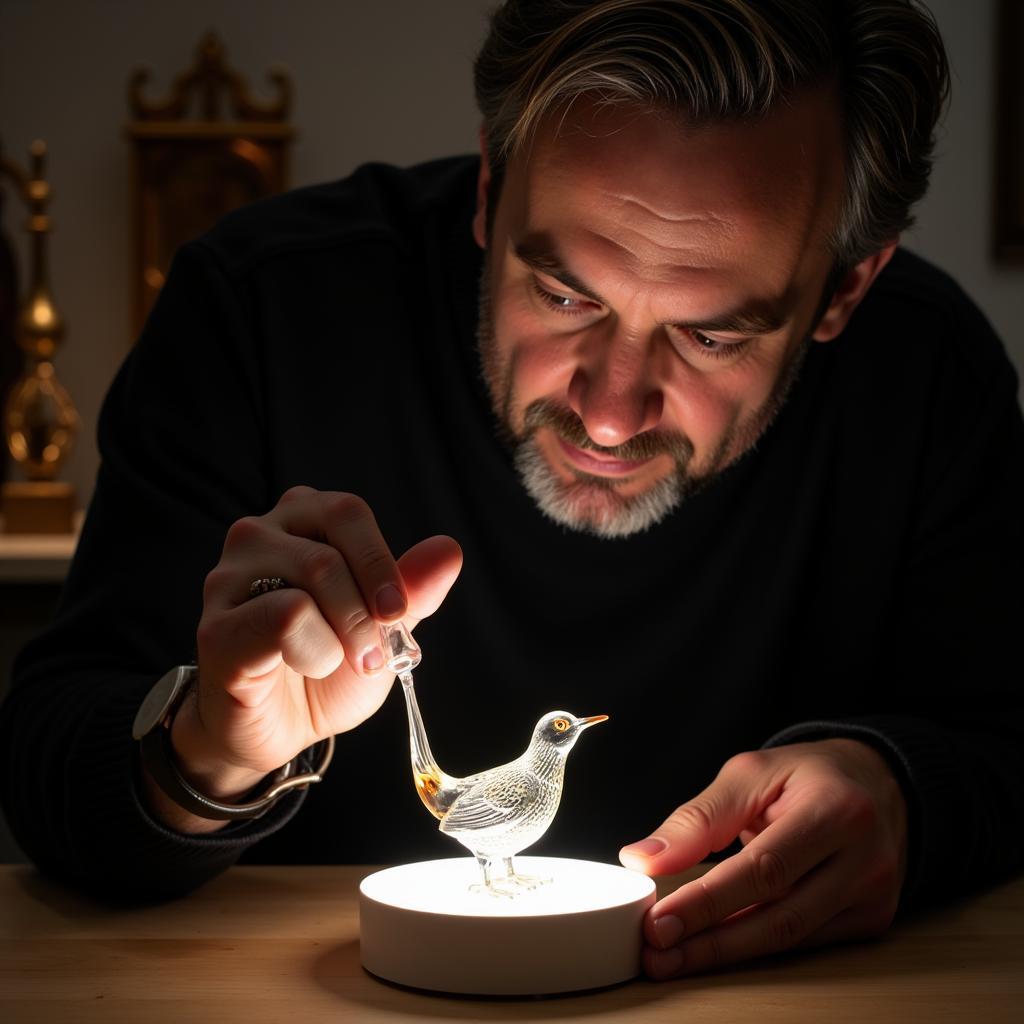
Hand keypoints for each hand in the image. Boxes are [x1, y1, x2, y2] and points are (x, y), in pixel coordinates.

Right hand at [161, 486, 461, 819]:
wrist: (280, 727)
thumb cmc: (327, 666)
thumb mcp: (384, 627)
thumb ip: (413, 589)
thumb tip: (449, 550)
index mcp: (301, 521)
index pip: (347, 512)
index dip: (381, 562)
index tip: (399, 612)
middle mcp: (258, 535)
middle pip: (332, 544)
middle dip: (369, 605)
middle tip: (375, 652)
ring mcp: (228, 577)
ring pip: (314, 576)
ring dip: (346, 632)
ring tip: (340, 662)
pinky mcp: (216, 626)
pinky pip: (284, 619)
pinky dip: (315, 652)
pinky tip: (304, 666)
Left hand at [619, 738, 907, 978]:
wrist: (877, 782)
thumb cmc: (807, 775)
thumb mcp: (750, 774)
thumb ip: (699, 817)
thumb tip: (644, 858)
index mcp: (837, 809)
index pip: (765, 868)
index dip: (708, 901)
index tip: (660, 921)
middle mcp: (865, 857)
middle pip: (780, 914)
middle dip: (711, 940)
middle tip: (657, 950)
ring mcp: (874, 894)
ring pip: (791, 937)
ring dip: (726, 952)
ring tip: (673, 957)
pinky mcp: (871, 918)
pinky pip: (805, 941)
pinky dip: (756, 945)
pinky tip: (715, 947)